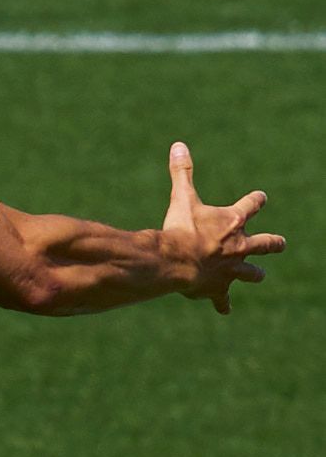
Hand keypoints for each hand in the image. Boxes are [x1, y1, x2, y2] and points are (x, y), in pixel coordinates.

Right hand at [162, 141, 285, 313]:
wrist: (177, 261)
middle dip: (273, 243)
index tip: (260, 198)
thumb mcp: (182, 198)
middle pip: (265, 243)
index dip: (256, 200)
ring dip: (253, 274)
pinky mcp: (219, 287)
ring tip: (258, 275)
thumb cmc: (182, 229)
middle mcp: (239, 246)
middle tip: (279, 244)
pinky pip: (223, 299)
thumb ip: (182, 172)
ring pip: (250, 272)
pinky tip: (226, 310)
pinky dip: (224, 304)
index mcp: (233, 221)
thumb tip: (178, 145)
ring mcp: (231, 269)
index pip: (252, 205)